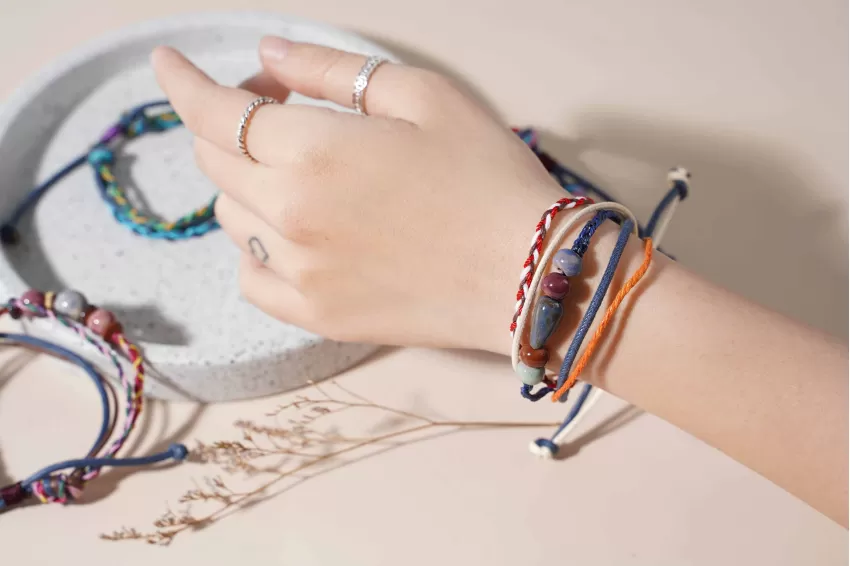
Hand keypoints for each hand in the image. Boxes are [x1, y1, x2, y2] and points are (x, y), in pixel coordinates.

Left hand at [151, 38, 565, 352]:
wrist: (530, 275)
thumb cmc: (487, 177)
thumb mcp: (423, 96)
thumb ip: (333, 69)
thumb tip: (268, 54)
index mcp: (314, 152)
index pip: (215, 112)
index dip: (183, 81)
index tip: (168, 63)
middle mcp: (291, 216)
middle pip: (217, 160)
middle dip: (230, 122)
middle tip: (279, 107)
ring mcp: (300, 274)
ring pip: (231, 216)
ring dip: (247, 182)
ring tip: (301, 171)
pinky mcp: (316, 316)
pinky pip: (252, 277)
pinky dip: (257, 246)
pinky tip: (293, 234)